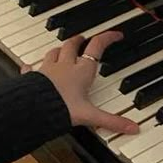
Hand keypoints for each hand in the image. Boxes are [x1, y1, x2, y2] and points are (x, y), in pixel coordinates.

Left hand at [23, 31, 139, 136]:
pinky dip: (32, 66)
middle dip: (79, 40)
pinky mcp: (32, 77)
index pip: (97, 47)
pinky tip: (30, 66)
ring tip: (61, 48)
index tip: (115, 35)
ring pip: (53, 52)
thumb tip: (133, 128)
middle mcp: (64, 66)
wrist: (31, 110)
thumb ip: (112, 121)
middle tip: (83, 38)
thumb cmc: (60, 108)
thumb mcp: (90, 116)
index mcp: (81, 71)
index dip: (108, 38)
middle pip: (72, 45)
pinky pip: (32, 68)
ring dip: (59, 49)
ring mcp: (47, 70)